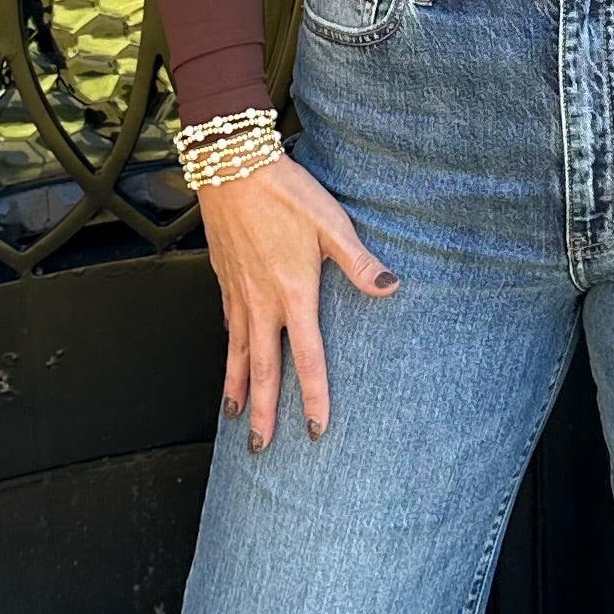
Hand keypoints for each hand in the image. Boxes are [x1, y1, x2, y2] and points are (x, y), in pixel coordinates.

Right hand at [199, 155, 397, 449]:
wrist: (231, 166)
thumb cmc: (285, 192)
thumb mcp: (332, 223)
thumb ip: (359, 262)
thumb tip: (390, 286)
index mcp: (294, 294)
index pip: (307, 359)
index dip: (314, 397)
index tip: (317, 430)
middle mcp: (262, 302)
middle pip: (263, 370)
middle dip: (263, 412)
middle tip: (260, 447)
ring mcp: (238, 292)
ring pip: (237, 352)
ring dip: (237, 387)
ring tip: (235, 416)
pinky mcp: (223, 278)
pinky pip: (227, 324)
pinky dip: (229, 347)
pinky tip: (231, 355)